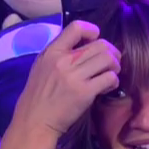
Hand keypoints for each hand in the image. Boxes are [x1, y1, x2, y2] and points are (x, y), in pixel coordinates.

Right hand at [13, 21, 119, 136]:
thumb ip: (59, 55)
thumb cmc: (38, 97)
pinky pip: (109, 77)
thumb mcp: (42, 67)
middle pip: (100, 44)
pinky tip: (107, 87)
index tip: (95, 40)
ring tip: (110, 74)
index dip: (91, 30)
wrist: (34, 122)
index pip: (76, 27)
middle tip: (112, 62)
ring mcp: (74, 76)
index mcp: (51, 52)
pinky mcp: (84, 92)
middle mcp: (63, 61)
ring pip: (108, 59)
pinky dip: (113, 81)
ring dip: (115, 66)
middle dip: (112, 52)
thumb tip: (83, 46)